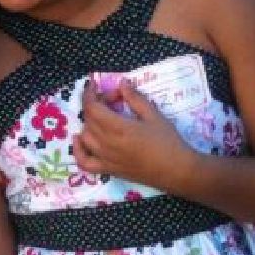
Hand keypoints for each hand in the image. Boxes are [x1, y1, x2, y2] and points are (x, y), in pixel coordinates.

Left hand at [73, 78, 189, 189]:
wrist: (177, 171)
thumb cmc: (168, 142)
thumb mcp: (154, 115)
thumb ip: (135, 98)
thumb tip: (121, 83)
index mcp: (119, 128)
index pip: (92, 107)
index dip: (89, 94)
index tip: (93, 85)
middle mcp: (107, 143)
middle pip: (89, 119)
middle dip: (97, 104)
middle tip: (114, 100)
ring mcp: (106, 158)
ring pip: (85, 136)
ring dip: (90, 122)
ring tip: (105, 116)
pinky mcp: (108, 170)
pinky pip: (84, 162)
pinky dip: (78, 150)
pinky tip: (81, 139)